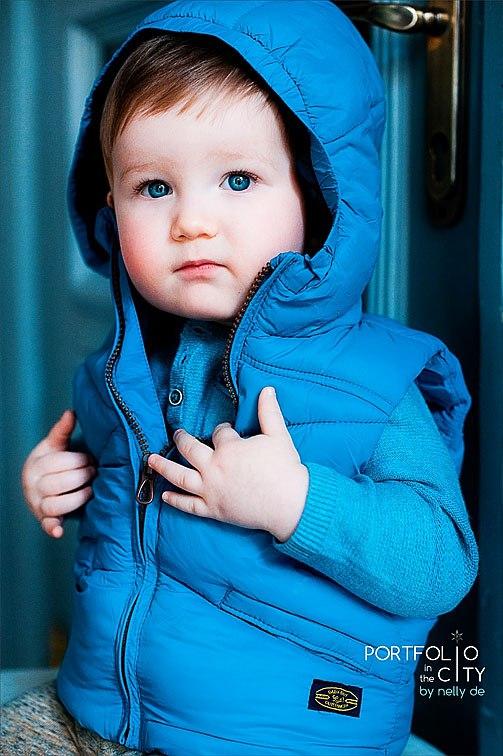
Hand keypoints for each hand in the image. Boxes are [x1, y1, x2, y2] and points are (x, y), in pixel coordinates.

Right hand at [21, 410, 95, 537]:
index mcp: (35, 464)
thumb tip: (71, 412)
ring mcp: (36, 504)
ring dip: (77, 498)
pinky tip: (59, 531)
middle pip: (57, 484)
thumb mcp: (55, 445)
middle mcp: (32, 485)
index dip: (78, 461)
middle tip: (94, 472)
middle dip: (81, 477)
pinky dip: (52, 528)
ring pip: (55, 505)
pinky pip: (47, 525)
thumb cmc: (53, 462)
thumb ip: (63, 430)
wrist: (40, 486)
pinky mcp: (44, 520)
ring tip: (91, 490)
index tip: (91, 459)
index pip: (57, 463)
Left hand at [148, 386, 308, 540]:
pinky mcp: (213, 509)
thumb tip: (267, 389)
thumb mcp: (278, 435)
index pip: (219, 433)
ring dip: (163, 467)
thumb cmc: (285, 468)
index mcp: (228, 448)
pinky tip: (164, 496)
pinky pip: (189, 505)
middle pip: (190, 449)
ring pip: (180, 476)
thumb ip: (269, 411)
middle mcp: (213, 468)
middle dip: (183, 439)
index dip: (223, 430)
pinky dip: (175, 500)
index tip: (226, 432)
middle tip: (177, 434)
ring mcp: (210, 490)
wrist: (290, 503)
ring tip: (151, 460)